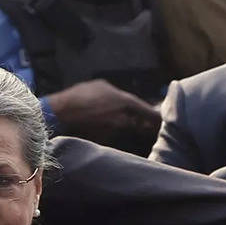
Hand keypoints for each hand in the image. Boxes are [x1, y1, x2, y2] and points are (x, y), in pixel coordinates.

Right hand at [44, 79, 160, 150]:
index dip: (156, 116)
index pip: (147, 111)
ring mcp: (114, 130)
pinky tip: (98, 124)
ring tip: (110, 118)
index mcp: (124, 102)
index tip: (162, 119)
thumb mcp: (101, 85)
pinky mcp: (104, 139)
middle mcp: (122, 118)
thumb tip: (121, 98)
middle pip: (137, 123)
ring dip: (122, 125)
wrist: (62, 112)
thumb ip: (116, 93)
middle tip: (145, 122)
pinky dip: (109, 130)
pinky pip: (111, 134)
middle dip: (140, 122)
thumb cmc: (81, 95)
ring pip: (123, 128)